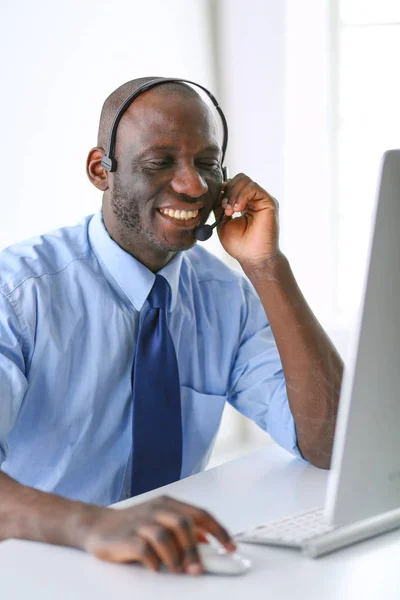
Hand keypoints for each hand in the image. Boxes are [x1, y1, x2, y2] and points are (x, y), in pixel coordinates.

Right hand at [82, 495, 235, 574]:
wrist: (98, 526)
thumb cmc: (134, 526)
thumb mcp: (161, 521)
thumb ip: (183, 529)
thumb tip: (207, 543)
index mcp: (169, 504)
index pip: (200, 514)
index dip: (218, 531)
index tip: (231, 548)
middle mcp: (157, 509)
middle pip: (184, 524)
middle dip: (195, 549)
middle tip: (198, 570)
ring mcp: (141, 522)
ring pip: (166, 536)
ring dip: (176, 558)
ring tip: (177, 571)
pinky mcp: (126, 537)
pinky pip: (145, 549)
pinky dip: (154, 561)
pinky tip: (155, 567)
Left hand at [215, 173, 279, 266]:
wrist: (254, 258)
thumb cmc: (240, 245)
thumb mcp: (223, 223)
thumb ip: (220, 207)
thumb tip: (217, 192)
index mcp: (244, 204)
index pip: (233, 185)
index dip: (223, 191)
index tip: (218, 205)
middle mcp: (254, 200)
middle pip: (238, 180)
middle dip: (228, 192)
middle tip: (225, 209)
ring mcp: (261, 200)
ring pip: (244, 181)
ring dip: (233, 194)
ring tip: (231, 211)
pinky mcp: (268, 201)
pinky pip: (253, 187)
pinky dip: (242, 195)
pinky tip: (238, 209)